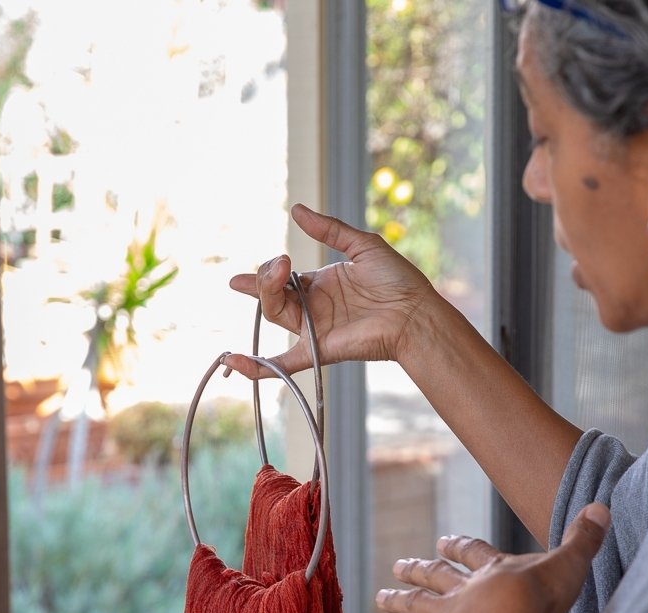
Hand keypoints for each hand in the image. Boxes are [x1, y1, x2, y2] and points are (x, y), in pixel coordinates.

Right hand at [225, 203, 432, 378]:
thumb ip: (330, 229)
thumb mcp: (363, 245)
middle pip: (272, 295)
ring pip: (274, 314)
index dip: (267, 270)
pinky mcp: (319, 349)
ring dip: (266, 293)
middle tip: (280, 263)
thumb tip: (296, 210)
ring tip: (277, 272)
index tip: (272, 259)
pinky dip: (257, 367)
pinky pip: (282, 363)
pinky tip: (232, 359)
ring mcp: (314, 329)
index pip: (282, 277)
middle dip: (267, 275)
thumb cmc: (398, 280)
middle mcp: (313, 308)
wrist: (415, 312)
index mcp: (321, 285)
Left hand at [376, 503, 609, 612]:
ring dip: (399, 603)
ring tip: (379, 598)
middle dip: (419, 570)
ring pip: (419, 608)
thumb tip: (601, 507)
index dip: (460, 546)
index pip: (473, 552)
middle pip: (436, 576)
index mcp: (493, 572)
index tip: (443, 541)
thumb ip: (584, 537)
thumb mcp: (567, 560)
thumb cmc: (540, 591)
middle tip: (398, 566)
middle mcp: (466, 592)